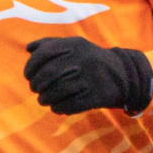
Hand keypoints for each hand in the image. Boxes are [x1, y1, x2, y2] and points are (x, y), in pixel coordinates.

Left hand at [24, 36, 152, 115]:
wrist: (124, 75)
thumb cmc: (91, 60)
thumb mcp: (75, 46)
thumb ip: (51, 44)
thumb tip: (29, 48)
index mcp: (75, 44)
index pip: (44, 54)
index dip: (31, 67)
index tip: (28, 76)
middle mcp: (82, 59)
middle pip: (48, 74)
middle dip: (37, 85)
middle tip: (35, 90)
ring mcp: (91, 78)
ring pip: (58, 91)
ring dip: (46, 99)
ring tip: (44, 101)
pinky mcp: (97, 95)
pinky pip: (71, 105)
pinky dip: (60, 108)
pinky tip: (57, 108)